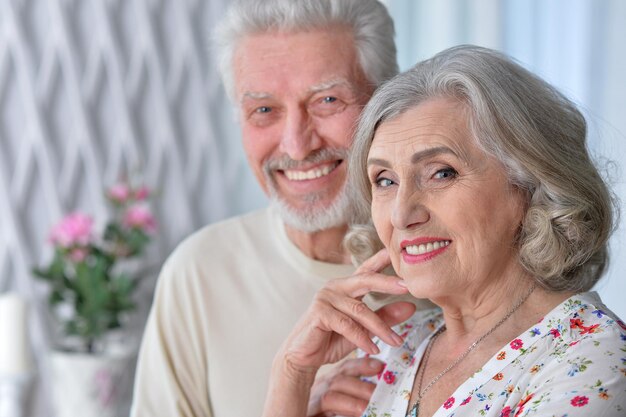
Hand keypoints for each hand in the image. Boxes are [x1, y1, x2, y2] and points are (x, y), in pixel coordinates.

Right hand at [263, 249, 415, 416]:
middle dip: (387, 283)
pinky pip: (347, 324)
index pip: (367, 270)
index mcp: (346, 287)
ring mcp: (325, 298)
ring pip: (360, 309)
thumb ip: (384, 317)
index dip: (381, 259)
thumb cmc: (331, 339)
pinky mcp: (319, 312)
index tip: (399, 254)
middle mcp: (335, 287)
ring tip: (395, 341)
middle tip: (408, 287)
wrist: (304, 357)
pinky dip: (362, 338)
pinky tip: (373, 349)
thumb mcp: (363, 329)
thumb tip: (411, 307)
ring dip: (380, 327)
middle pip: (365, 279)